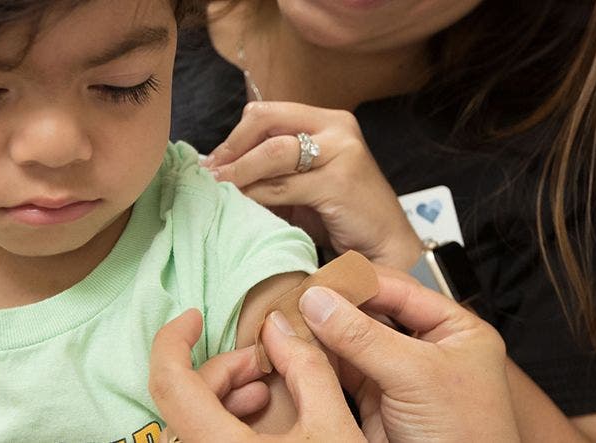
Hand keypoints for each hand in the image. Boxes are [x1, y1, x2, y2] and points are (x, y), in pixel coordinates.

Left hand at [148, 309, 365, 441]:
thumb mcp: (333, 428)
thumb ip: (306, 369)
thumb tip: (282, 327)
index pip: (168, 382)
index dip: (173, 339)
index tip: (194, 317)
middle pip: (183, 400)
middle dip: (222, 370)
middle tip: (263, 364)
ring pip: (190, 423)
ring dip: (223, 398)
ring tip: (264, 393)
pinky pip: (201, 442)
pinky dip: (222, 423)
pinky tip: (257, 421)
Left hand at [203, 101, 423, 269]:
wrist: (385, 246)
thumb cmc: (342, 216)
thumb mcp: (304, 183)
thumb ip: (273, 170)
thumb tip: (219, 168)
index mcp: (328, 120)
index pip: (267, 113)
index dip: (234, 136)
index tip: (213, 162)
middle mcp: (337, 127)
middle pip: (265, 122)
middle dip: (231, 149)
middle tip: (210, 174)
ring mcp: (342, 151)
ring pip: (272, 153)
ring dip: (238, 173)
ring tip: (218, 190)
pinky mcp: (340, 181)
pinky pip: (283, 185)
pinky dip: (256, 195)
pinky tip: (241, 205)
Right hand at [299, 267, 519, 441]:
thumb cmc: (467, 437)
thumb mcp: (416, 376)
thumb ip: (364, 336)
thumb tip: (319, 301)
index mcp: (456, 330)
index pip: (401, 290)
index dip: (358, 283)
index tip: (318, 280)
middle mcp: (429, 349)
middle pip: (373, 314)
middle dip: (335, 308)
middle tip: (297, 299)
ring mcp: (402, 377)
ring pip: (353, 344)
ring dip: (322, 335)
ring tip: (290, 321)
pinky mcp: (378, 404)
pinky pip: (343, 374)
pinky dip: (319, 364)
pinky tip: (298, 351)